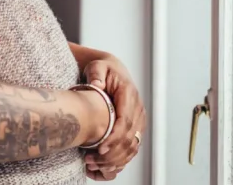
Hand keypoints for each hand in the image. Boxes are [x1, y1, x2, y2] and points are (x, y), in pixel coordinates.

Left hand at [81, 56, 145, 178]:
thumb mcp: (97, 66)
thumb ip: (96, 74)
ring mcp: (139, 118)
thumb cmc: (103, 69)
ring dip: (116, 158)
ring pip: (133, 145)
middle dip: (112, 152)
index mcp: (129, 94)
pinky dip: (121, 158)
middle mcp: (138, 108)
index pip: (125, 120)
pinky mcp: (136, 126)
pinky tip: (107, 164)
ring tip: (96, 165)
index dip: (114, 137)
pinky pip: (132, 146)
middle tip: (93, 160)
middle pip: (130, 137)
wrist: (113, 71)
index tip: (101, 148)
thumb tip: (97, 85)